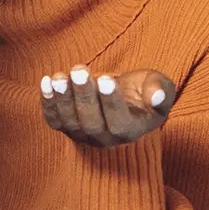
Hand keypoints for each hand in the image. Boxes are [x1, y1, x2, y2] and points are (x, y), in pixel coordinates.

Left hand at [40, 65, 175, 147]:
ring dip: (63, 99)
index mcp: (131, 131)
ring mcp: (83, 135)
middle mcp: (105, 139)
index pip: (119, 123)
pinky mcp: (66, 127)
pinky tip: (47, 81)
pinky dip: (48, 103)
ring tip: (60, 76)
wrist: (122, 96)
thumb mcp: (160, 86)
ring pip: (70, 122)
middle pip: (91, 123)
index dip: (111, 103)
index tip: (107, 79)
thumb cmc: (143, 90)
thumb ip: (161, 90)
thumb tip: (157, 96)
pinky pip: (54, 120)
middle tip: (80, 70)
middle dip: (84, 96)